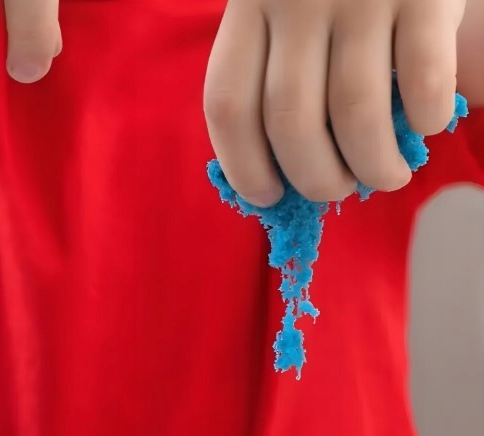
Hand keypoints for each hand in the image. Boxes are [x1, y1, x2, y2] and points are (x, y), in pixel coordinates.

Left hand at [204, 0, 466, 205]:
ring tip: (386, 176)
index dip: (244, 167)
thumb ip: (273, 71)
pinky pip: (421, 78)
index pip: (228, 105)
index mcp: (250, 6)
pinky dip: (425, 117)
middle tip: (336, 190)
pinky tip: (426, 125)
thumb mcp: (284, 8)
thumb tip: (279, 176)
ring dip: (372, 165)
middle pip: (290, 121)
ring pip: (353, 114)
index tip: (268, 197)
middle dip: (315, 178)